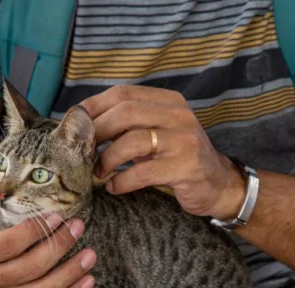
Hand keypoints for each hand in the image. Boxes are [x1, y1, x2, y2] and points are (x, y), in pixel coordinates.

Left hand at [81, 85, 244, 219]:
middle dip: (97, 132)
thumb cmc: (177, 158)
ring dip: (107, 158)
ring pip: (132, 141)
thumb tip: (83, 125)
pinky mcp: (185, 168)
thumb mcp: (157, 133)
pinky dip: (122, 181)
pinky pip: (143, 172)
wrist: (218, 184)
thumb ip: (129, 125)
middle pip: (125, 113)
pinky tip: (113, 187)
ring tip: (98, 171)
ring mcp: (184, 141)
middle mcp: (178, 115)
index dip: (94, 107)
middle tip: (81, 151)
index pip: (123, 94)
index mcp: (168, 101)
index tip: (75, 124)